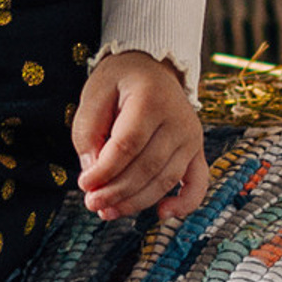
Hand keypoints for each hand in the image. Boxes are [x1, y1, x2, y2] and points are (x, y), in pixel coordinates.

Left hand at [70, 51, 207, 221]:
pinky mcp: (197, 150)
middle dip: (117, 191)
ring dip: (137, 201)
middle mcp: (179, 119)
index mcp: (151, 99)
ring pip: (166, 179)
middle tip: (92, 203)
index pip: (127, 145)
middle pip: (147, 166)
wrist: (152, 67)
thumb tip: (93, 174)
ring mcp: (192, 137)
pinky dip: (184, 203)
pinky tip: (161, 214)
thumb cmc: (119, 81)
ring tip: (108, 211)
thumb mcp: (94, 94)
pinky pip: (198, 183)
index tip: (84, 184)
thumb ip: (88, 132)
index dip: (105, 170)